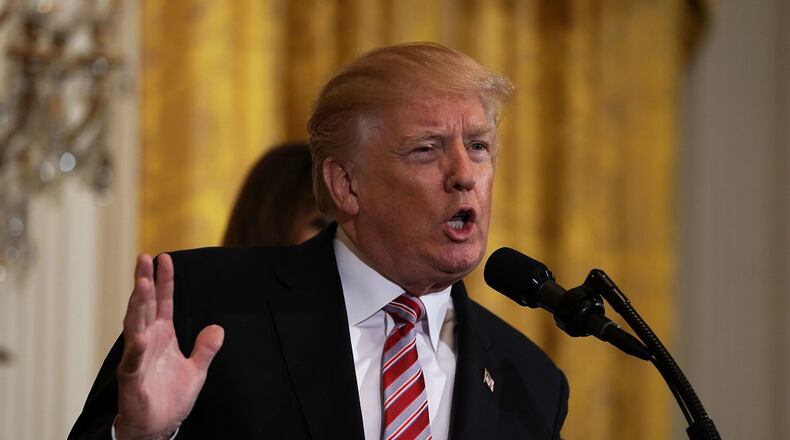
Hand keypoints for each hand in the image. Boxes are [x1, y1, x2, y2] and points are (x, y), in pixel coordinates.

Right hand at [115, 254, 223, 439]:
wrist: (157, 427)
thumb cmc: (170, 399)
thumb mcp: (196, 370)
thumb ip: (205, 348)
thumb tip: (219, 328)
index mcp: (161, 337)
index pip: (163, 303)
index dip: (164, 281)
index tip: (164, 258)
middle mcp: (146, 341)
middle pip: (145, 306)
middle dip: (144, 281)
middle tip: (144, 258)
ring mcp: (137, 357)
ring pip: (136, 325)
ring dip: (138, 304)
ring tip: (142, 282)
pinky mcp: (131, 377)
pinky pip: (133, 359)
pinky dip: (136, 346)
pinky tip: (139, 334)